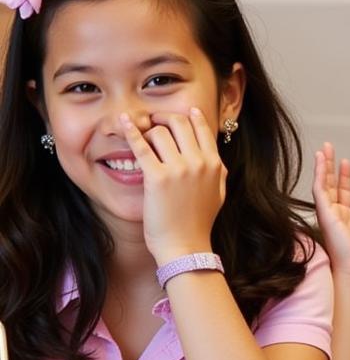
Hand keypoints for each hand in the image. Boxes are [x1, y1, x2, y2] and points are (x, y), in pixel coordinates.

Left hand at [120, 108, 225, 264]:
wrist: (186, 246)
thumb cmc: (199, 223)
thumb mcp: (218, 194)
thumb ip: (218, 173)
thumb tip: (216, 158)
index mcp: (215, 165)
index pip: (203, 128)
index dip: (190, 116)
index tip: (181, 113)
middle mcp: (199, 163)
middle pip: (179, 123)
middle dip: (164, 118)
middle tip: (154, 123)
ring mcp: (179, 169)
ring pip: (160, 132)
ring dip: (148, 131)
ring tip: (143, 139)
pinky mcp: (157, 178)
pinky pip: (140, 146)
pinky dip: (130, 132)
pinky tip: (122, 123)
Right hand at [313, 143, 349, 281]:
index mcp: (343, 219)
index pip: (342, 193)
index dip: (344, 177)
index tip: (345, 162)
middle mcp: (334, 215)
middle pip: (330, 185)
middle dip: (330, 166)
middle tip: (328, 147)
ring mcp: (328, 214)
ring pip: (323, 184)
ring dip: (323, 166)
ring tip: (324, 148)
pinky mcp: (325, 214)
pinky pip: (320, 190)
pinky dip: (320, 175)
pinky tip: (321, 161)